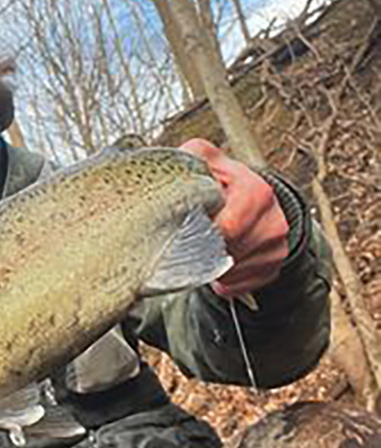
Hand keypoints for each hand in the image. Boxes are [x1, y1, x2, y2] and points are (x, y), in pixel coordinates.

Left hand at [181, 139, 288, 296]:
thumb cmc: (219, 180)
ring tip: (202, 247)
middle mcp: (274, 221)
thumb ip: (189, 159)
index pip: (228, 228)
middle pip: (227, 253)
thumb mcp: (203, 159)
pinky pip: (236, 287)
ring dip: (208, 267)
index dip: (200, 233)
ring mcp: (276, 247)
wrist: (248, 197)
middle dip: (202, 250)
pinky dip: (219, 280)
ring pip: (229, 274)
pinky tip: (214, 260)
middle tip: (187, 240)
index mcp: (257, 192)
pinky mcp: (272, 268)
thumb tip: (172, 170)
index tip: (184, 230)